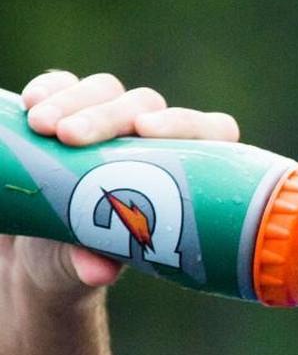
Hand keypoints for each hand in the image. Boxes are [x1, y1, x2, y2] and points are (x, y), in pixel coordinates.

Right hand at [5, 70, 240, 295]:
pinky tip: (30, 105)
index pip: (210, 133)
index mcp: (181, 172)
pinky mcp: (69, 109)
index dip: (189, 125)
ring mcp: (111, 120)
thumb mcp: (85, 264)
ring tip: (42, 128)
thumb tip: (98, 269)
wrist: (38, 249)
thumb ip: (93, 262)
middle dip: (108, 118)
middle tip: (70, 137)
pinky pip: (63, 85)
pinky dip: (49, 90)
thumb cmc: (82, 257)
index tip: (148, 131)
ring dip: (73, 103)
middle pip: (147, 106)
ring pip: (106, 91)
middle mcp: (151, 139)